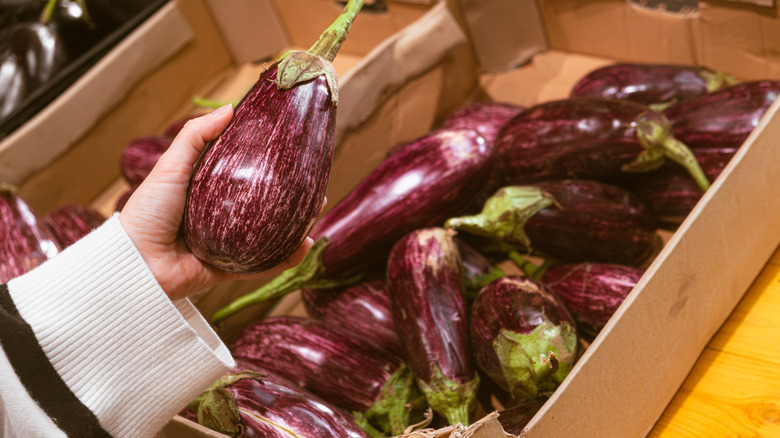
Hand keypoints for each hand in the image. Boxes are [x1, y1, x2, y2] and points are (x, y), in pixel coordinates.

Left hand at [119, 105, 312, 300]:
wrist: (135, 262)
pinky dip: (286, 257)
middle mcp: (222, 217)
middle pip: (266, 206)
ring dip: (296, 227)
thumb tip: (231, 108)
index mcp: (209, 192)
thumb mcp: (172, 165)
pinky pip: (265, 264)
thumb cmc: (148, 211)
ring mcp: (229, 244)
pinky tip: (305, 245)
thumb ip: (197, 136)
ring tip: (315, 215)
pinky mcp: (232, 269)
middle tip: (316, 188)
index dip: (273, 168)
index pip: (248, 176)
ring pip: (271, 235)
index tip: (295, 157)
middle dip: (293, 198)